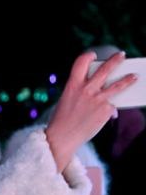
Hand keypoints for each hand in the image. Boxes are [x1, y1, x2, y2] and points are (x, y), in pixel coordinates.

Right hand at [46, 51, 136, 171]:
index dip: (88, 57)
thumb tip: (102, 88)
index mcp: (72, 85)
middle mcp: (86, 90)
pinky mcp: (106, 110)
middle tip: (121, 56)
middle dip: (115, 60)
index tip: (93, 56)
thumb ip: (81, 92)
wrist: (61, 139)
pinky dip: (111, 108)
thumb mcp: (67, 101)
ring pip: (117, 85)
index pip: (81, 62)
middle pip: (104, 69)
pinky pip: (112, 105)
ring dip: (127, 79)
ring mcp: (97, 100)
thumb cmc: (62, 121)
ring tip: (134, 76)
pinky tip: (110, 112)